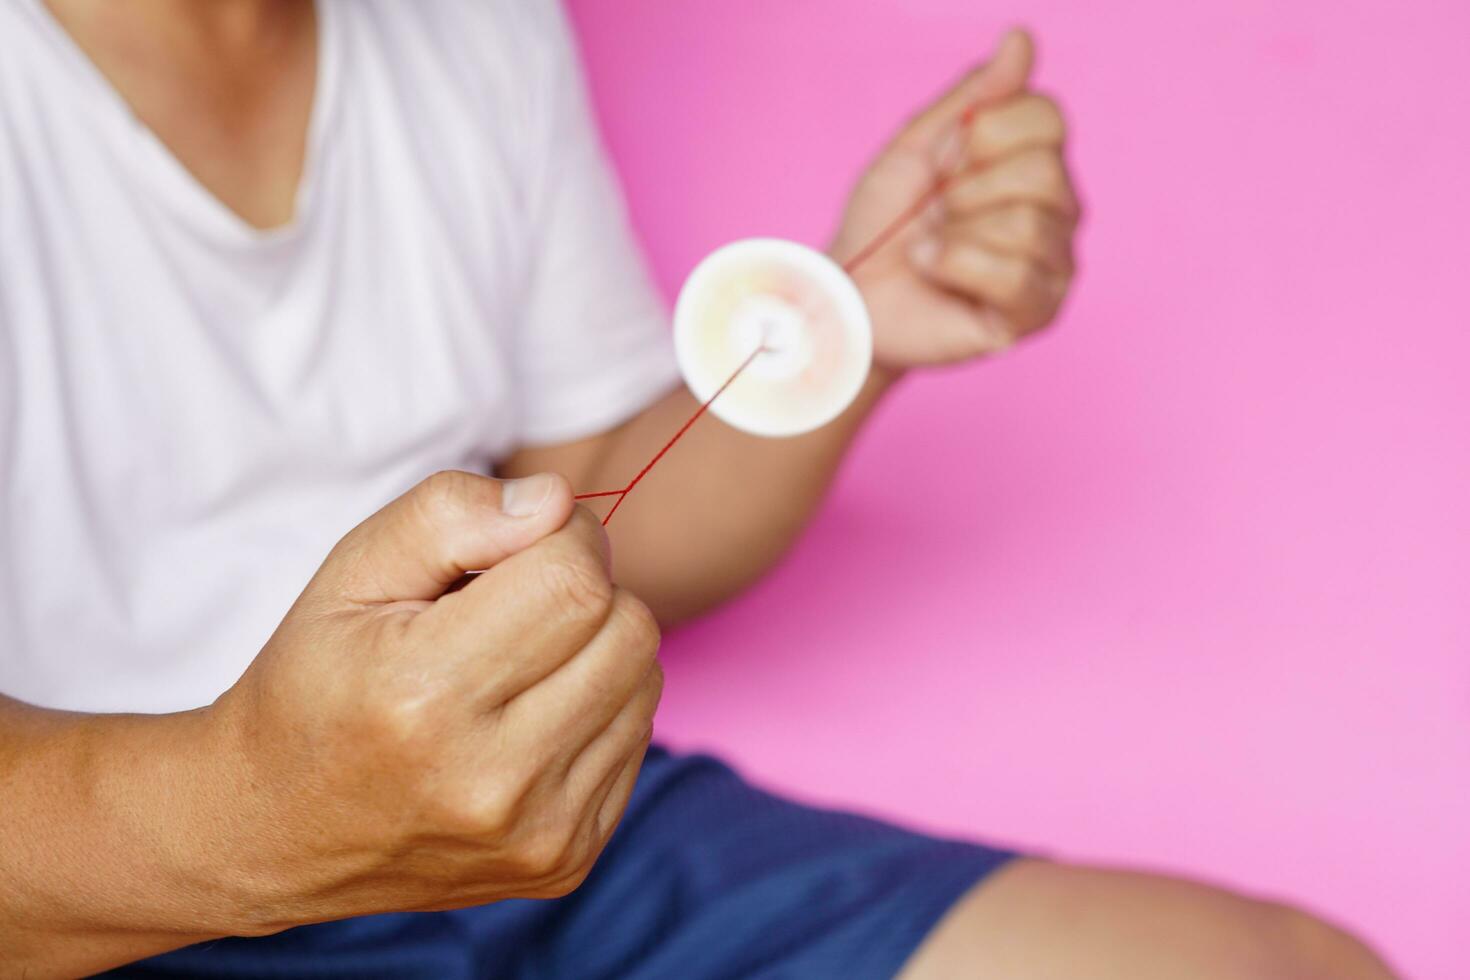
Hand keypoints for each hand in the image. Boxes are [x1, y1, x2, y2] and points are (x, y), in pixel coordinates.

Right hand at [211, 471, 662, 930]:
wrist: (275, 831)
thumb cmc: (317, 681)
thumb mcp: (352, 574)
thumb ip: (450, 514)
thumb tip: (554, 500)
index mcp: (426, 694)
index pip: (574, 581)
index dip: (565, 537)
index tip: (525, 542)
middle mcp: (490, 778)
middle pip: (628, 630)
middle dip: (588, 589)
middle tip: (521, 599)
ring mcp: (536, 832)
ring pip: (644, 682)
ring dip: (599, 648)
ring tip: (520, 660)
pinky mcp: (567, 859)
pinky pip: (637, 740)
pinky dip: (600, 708)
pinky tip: (531, 715)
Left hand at [831, 29, 1079, 367]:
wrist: (849, 292)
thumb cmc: (883, 223)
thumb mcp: (919, 145)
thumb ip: (975, 95)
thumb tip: (1021, 36)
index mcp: (1034, 160)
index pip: (1046, 116)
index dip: (982, 134)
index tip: (943, 161)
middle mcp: (1057, 208)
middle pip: (1042, 170)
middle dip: (965, 188)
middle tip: (935, 211)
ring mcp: (1053, 261)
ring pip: (1026, 223)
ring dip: (954, 234)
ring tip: (930, 247)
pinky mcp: (1036, 310)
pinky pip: (1017, 275)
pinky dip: (956, 267)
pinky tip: (934, 270)